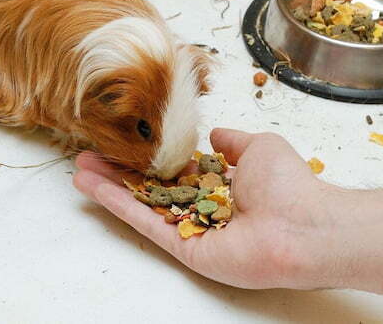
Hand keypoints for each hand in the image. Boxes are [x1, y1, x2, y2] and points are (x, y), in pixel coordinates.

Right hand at [73, 128, 344, 288]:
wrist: (303, 225)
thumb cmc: (287, 184)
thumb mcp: (259, 147)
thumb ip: (232, 141)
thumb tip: (215, 134)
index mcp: (219, 184)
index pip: (174, 169)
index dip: (148, 155)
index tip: (123, 141)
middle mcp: (201, 207)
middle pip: (151, 187)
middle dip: (119, 171)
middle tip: (89, 156)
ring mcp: (191, 228)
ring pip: (142, 205)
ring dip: (110, 187)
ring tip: (79, 170)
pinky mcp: (185, 248)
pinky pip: (147, 224)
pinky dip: (120, 206)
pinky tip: (95, 188)